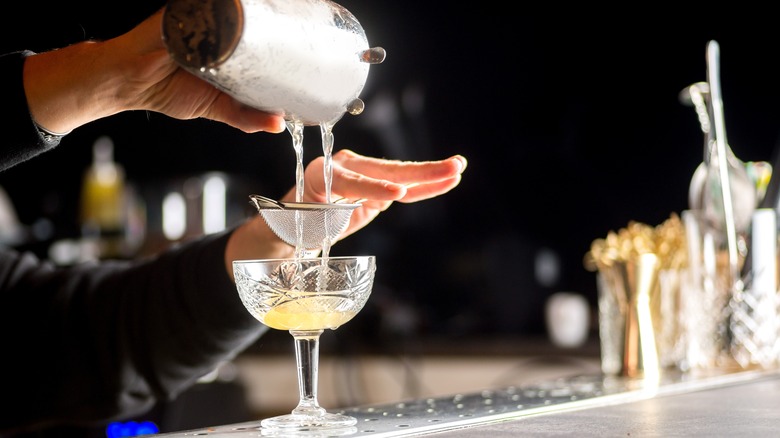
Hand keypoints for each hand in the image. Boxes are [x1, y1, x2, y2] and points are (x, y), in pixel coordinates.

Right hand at [23, 8, 285, 134]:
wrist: (125, 81)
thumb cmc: (165, 89)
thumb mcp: (216, 106)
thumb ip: (246, 117)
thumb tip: (279, 125)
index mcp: (228, 47)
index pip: (262, 37)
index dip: (285, 38)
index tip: (311, 45)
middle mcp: (217, 26)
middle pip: (255, 17)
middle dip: (280, 20)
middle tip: (305, 33)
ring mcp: (201, 14)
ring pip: (240, 8)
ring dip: (259, 8)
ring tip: (284, 11)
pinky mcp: (184, 10)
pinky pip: (213, 3)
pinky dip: (231, 4)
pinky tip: (248, 4)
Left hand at [282, 149, 466, 239]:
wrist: (294, 226)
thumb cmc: (296, 225)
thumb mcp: (308, 225)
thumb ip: (332, 215)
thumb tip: (375, 205)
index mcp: (321, 173)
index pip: (351, 180)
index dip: (374, 188)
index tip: (395, 194)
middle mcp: (345, 167)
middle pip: (384, 170)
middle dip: (417, 172)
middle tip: (447, 169)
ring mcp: (363, 174)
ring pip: (399, 176)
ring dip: (430, 174)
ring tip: (457, 168)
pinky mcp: (376, 186)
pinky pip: (404, 188)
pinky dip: (425, 187)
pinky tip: (447, 180)